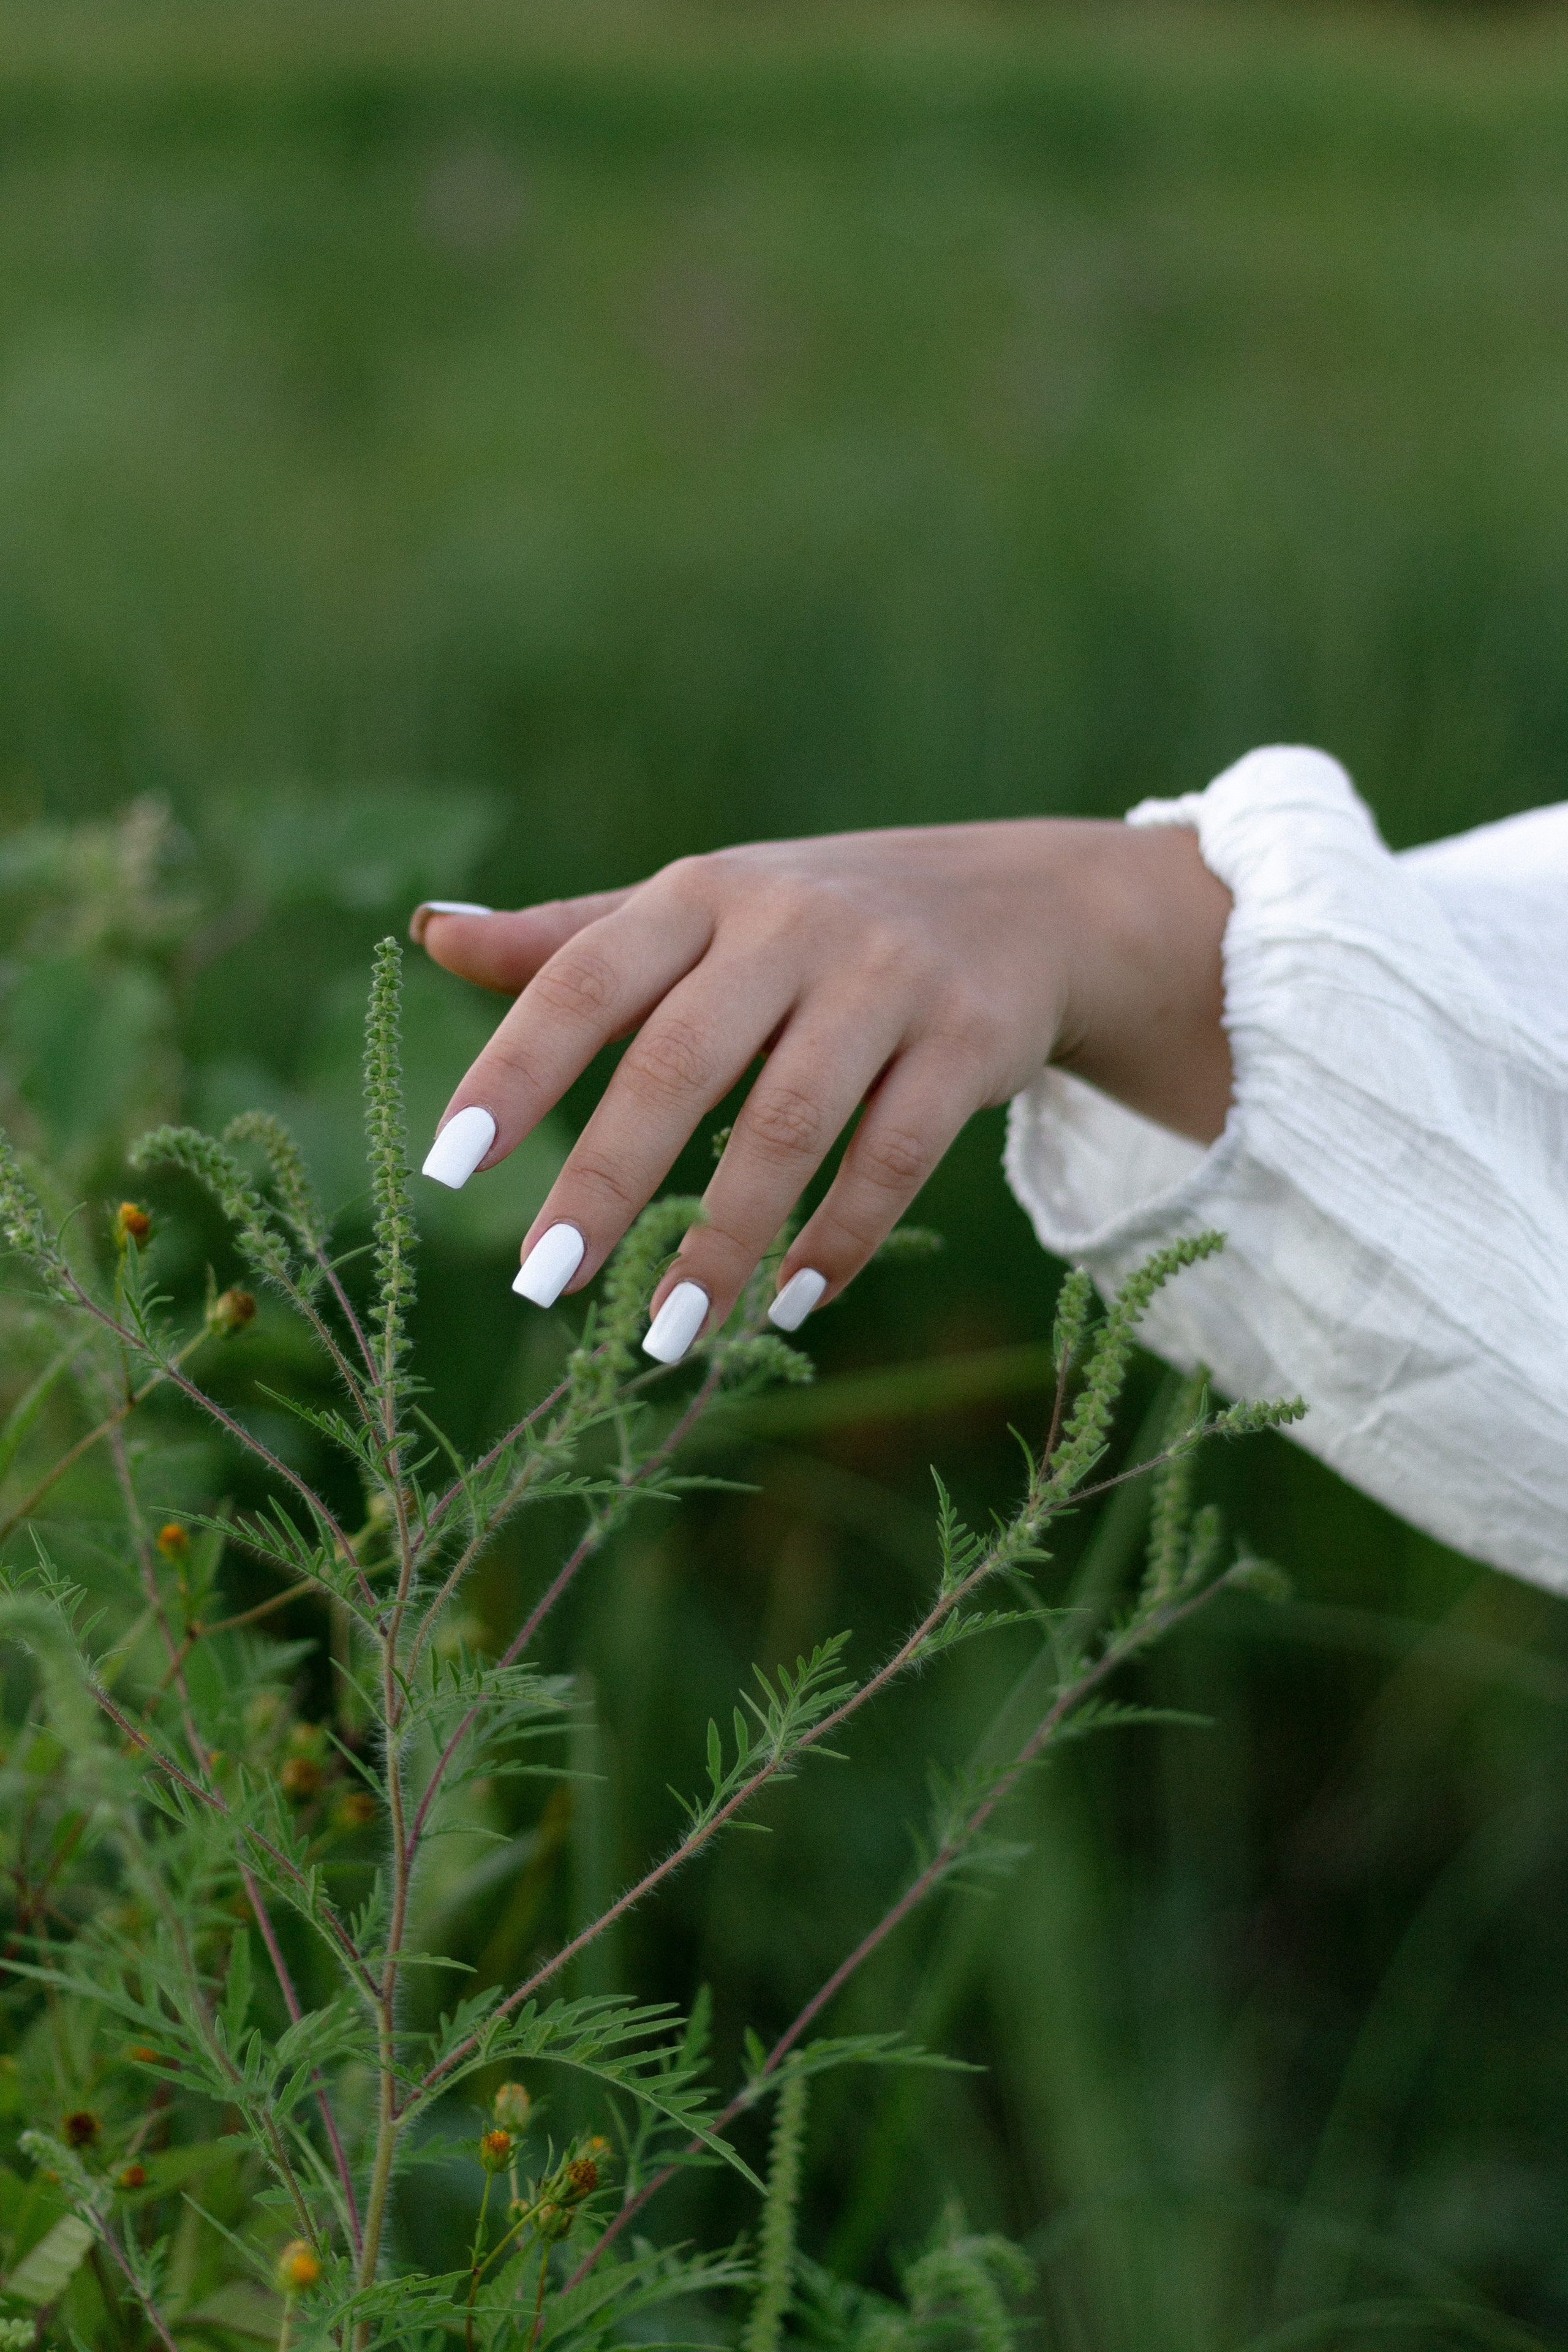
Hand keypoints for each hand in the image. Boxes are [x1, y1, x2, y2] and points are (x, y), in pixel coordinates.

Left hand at [410, 820, 1231, 1359]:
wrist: (1024, 900)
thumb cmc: (817, 920)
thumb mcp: (699, 909)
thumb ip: (573, 937)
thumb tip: (434, 933)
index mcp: (700, 893)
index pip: (585, 979)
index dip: (514, 1071)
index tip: (448, 1169)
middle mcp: (790, 924)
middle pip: (680, 1060)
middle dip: (604, 1179)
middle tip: (540, 1284)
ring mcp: (887, 979)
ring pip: (790, 1122)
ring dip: (723, 1239)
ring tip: (665, 1335)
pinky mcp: (968, 1038)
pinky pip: (895, 1154)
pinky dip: (840, 1236)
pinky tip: (788, 1303)